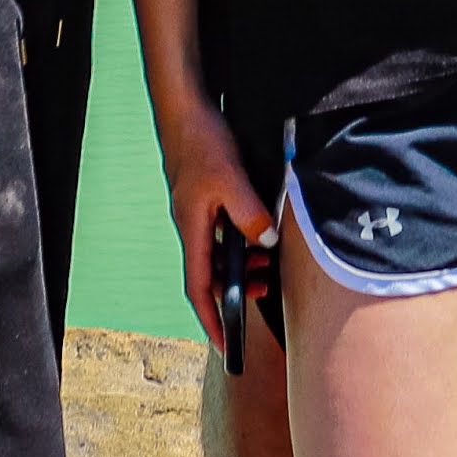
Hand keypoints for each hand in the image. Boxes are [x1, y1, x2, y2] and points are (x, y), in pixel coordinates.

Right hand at [157, 89, 277, 349]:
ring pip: (219, 254)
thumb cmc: (202, 143)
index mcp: (193, 230)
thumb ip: (248, 215)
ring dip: (242, 266)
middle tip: (265, 290)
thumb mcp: (230, 180)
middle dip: (235, 291)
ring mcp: (199, 214)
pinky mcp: (207, 200)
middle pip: (210, 275)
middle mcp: (193, 228)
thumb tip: (266, 244)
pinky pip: (225, 234)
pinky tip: (262, 234)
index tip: (225, 345)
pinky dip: (242, 243)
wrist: (186, 111)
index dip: (212, 319)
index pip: (199, 288)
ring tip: (270, 264)